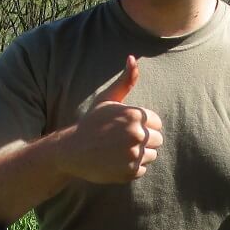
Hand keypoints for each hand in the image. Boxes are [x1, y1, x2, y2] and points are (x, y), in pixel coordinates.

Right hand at [62, 55, 163, 182]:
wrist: (72, 150)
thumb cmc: (91, 123)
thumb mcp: (107, 99)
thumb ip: (125, 80)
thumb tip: (133, 58)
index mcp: (135, 115)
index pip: (157, 123)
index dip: (142, 125)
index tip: (125, 127)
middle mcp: (137, 135)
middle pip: (157, 140)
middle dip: (143, 140)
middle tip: (121, 140)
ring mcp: (134, 155)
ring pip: (152, 155)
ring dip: (139, 154)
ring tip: (118, 151)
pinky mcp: (130, 172)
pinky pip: (142, 169)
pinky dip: (131, 168)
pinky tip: (116, 161)